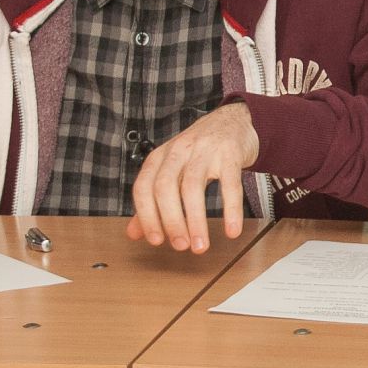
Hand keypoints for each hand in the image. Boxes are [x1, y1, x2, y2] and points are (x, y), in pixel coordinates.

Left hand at [126, 102, 259, 251]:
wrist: (233, 121)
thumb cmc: (199, 151)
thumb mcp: (172, 169)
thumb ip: (152, 200)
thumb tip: (134, 233)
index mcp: (160, 157)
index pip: (144, 187)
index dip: (147, 216)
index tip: (156, 240)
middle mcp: (179, 151)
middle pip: (165, 187)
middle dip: (171, 221)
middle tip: (180, 246)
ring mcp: (204, 150)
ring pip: (193, 186)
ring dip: (196, 221)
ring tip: (201, 245)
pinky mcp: (229, 153)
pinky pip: (229, 183)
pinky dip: (230, 209)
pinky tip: (231, 229)